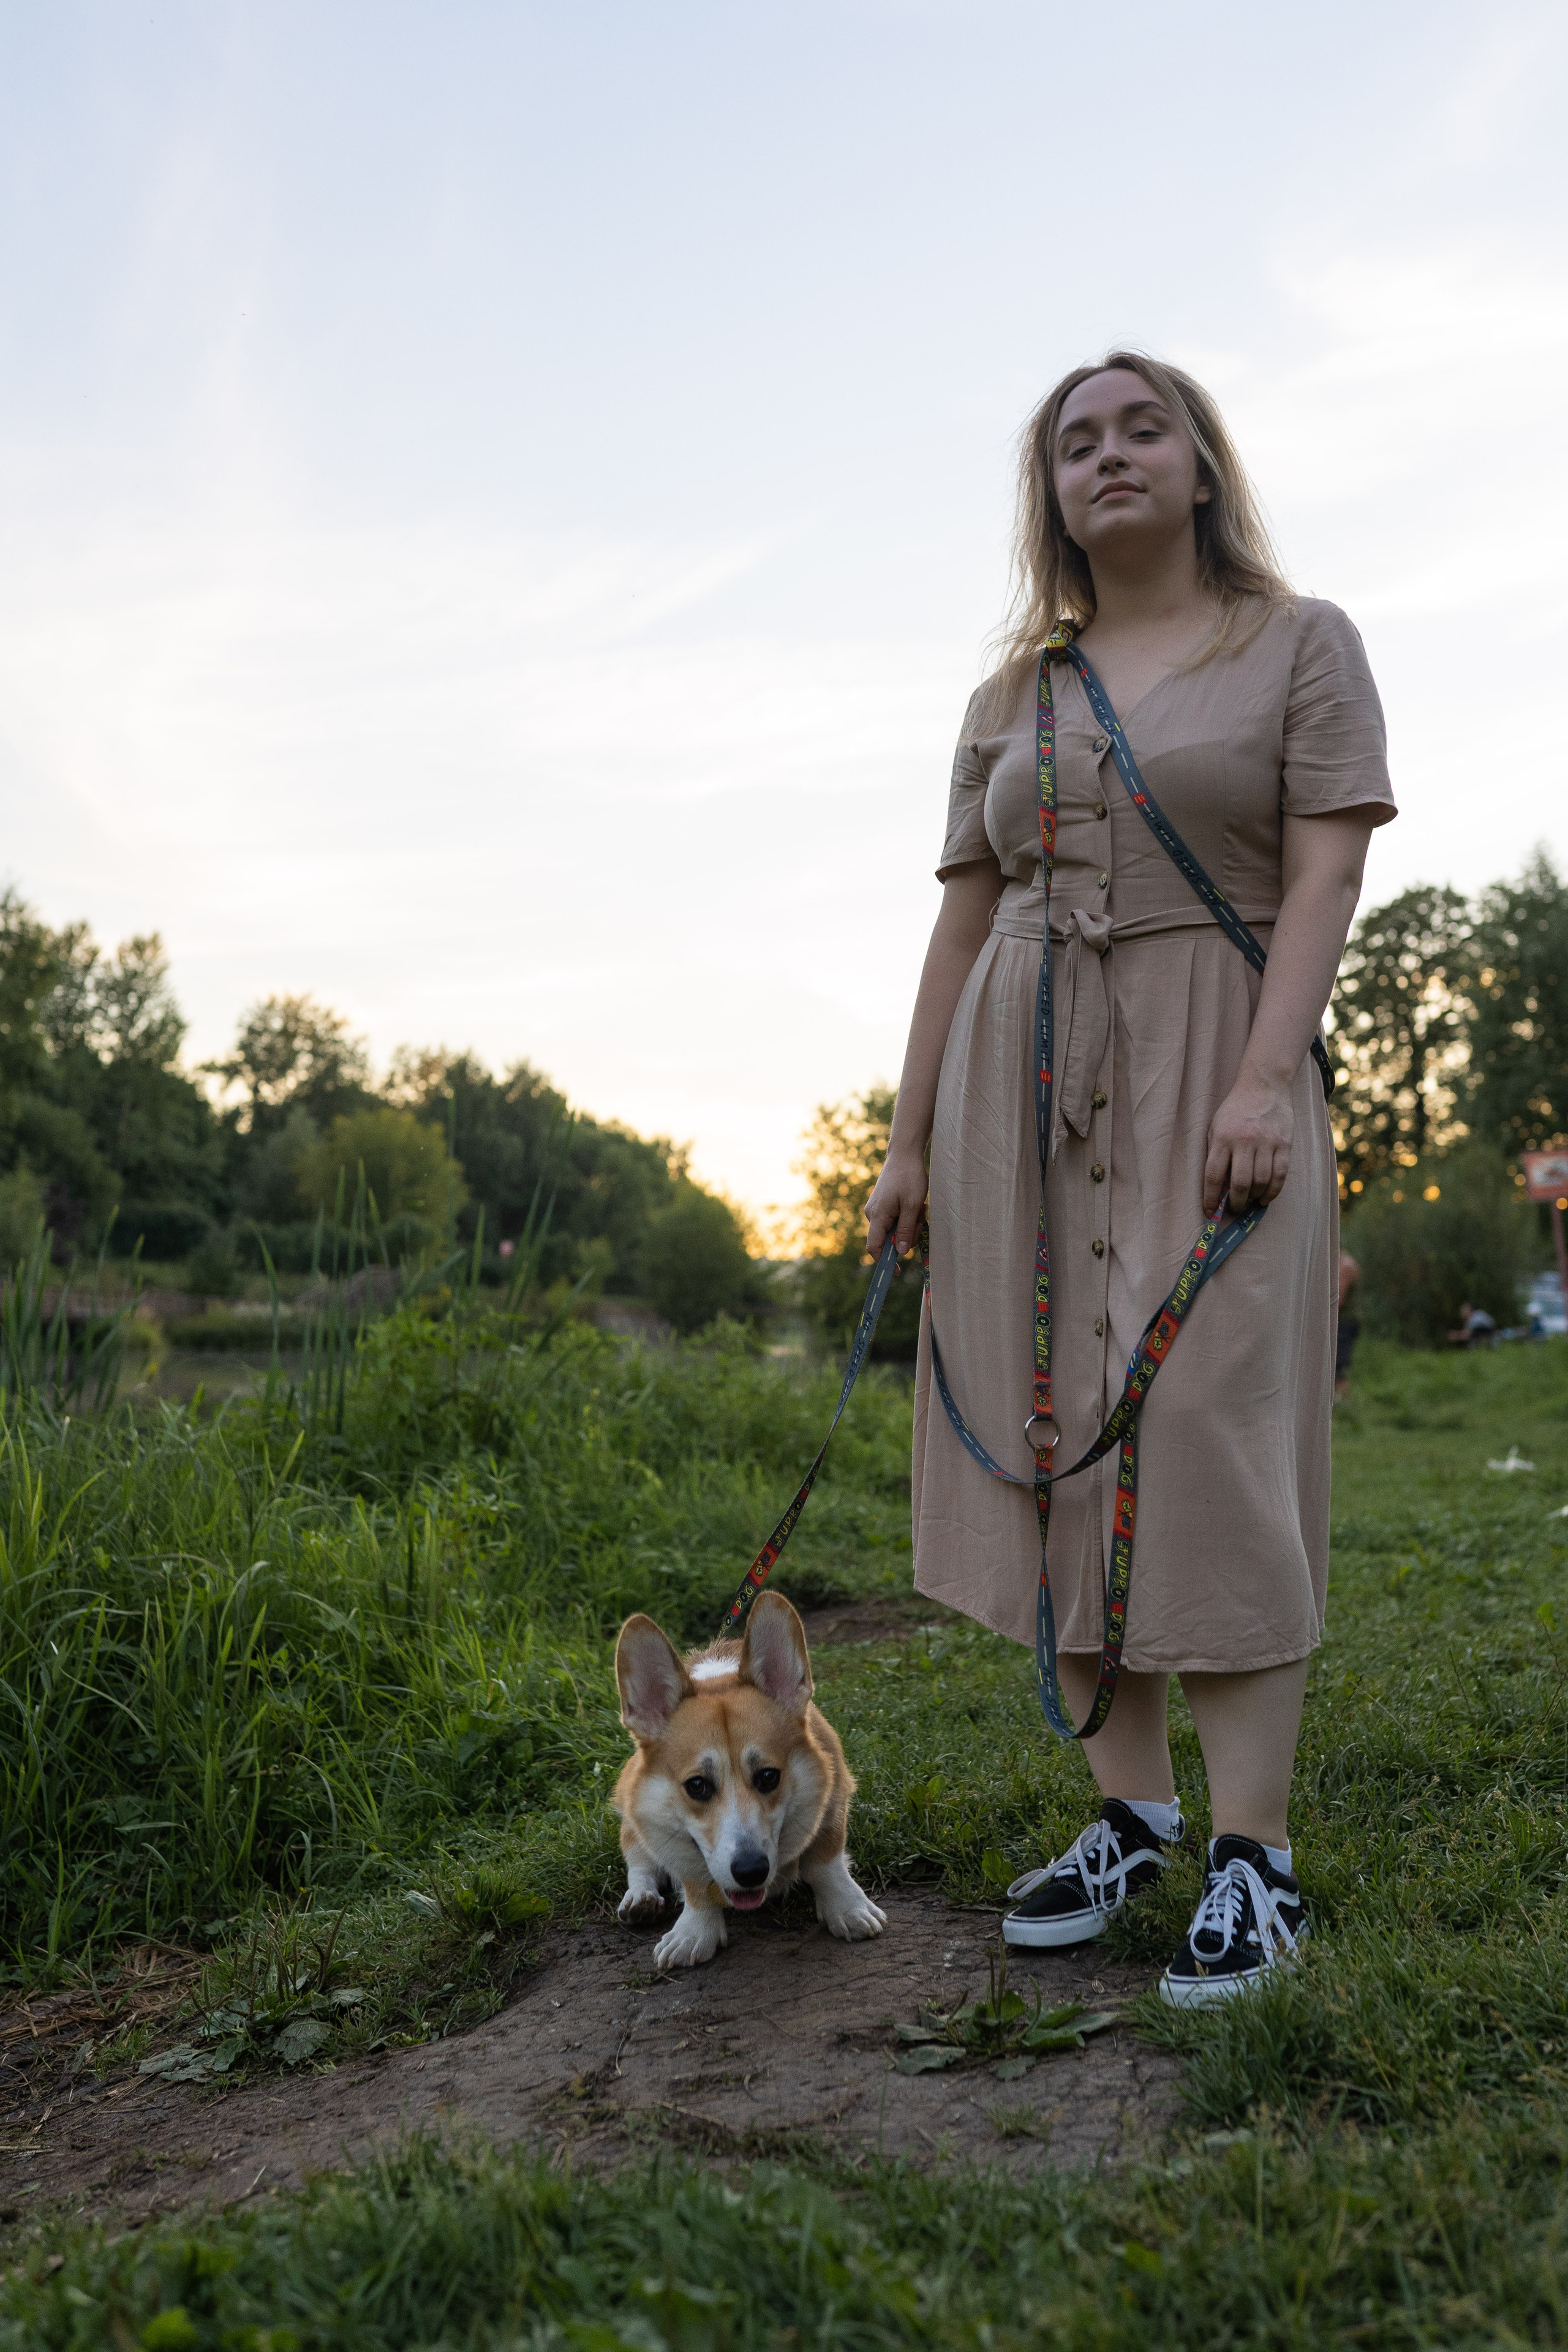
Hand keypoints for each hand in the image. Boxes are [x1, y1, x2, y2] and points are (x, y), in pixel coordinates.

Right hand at [864, 1146, 928, 1257]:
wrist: (904, 1154)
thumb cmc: (910, 1178)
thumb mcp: (913, 1206)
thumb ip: (906, 1230)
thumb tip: (901, 1252)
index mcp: (877, 1216)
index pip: (874, 1247)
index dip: (885, 1262)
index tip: (898, 1271)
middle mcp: (872, 1214)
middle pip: (888, 1239)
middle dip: (907, 1235)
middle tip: (921, 1220)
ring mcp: (877, 1209)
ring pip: (894, 1229)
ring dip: (910, 1225)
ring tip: (920, 1208)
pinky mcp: (882, 1204)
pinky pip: (894, 1219)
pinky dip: (906, 1217)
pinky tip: (915, 1204)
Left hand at [1203, 1074, 1293, 1215]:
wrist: (1264, 1086)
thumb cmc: (1235, 1110)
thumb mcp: (1215, 1126)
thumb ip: (1215, 1154)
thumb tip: (1217, 1188)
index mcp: (1222, 1137)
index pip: (1213, 1175)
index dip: (1210, 1198)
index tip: (1209, 1212)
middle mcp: (1244, 1141)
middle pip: (1240, 1183)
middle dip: (1235, 1203)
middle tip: (1233, 1209)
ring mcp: (1267, 1142)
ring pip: (1261, 1182)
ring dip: (1254, 1198)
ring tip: (1249, 1202)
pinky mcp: (1284, 1144)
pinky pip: (1280, 1175)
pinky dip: (1273, 1191)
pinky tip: (1265, 1198)